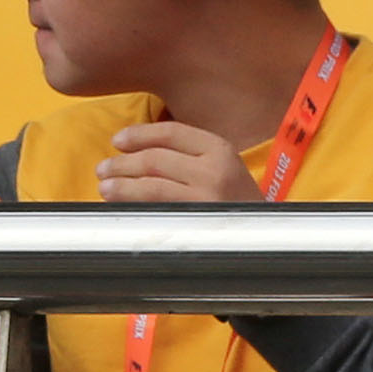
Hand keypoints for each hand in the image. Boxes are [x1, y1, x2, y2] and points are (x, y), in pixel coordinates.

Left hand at [93, 122, 260, 205]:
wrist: (268, 240)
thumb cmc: (239, 205)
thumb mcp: (225, 169)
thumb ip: (191, 156)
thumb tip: (138, 152)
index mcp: (221, 149)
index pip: (171, 131)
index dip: (139, 134)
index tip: (117, 141)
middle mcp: (215, 169)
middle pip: (155, 158)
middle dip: (122, 163)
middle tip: (104, 169)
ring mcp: (207, 196)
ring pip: (151, 183)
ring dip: (121, 183)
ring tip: (105, 187)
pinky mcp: (198, 220)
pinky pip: (156, 208)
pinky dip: (132, 204)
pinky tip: (119, 204)